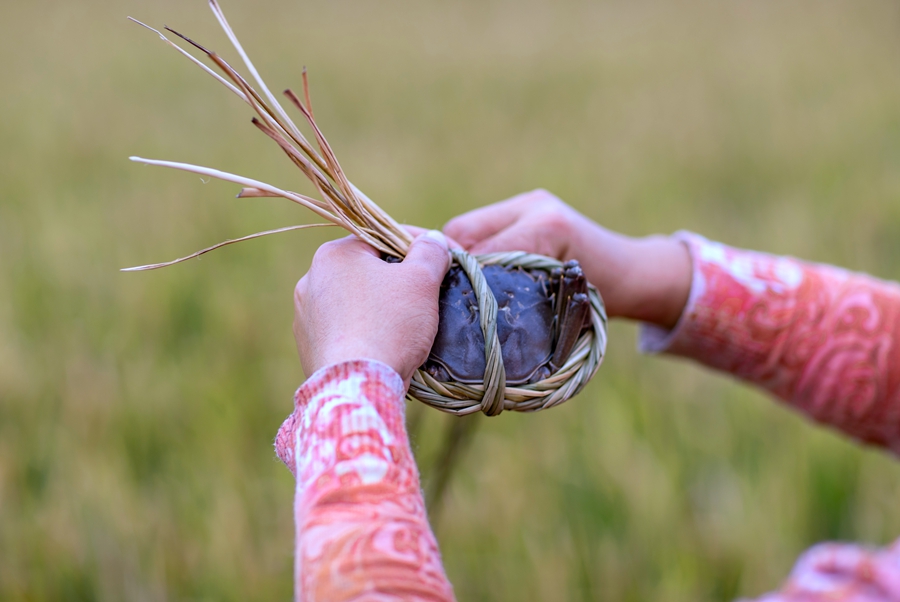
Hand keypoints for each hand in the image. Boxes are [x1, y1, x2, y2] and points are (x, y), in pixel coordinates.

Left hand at [293, 231, 450, 385]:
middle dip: (399, 278)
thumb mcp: (421, 280)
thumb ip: (430, 251)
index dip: (420, 245)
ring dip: (381, 306)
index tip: (445, 257)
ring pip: (355, 301)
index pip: (384, 237)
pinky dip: (365, 332)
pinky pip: (345, 330)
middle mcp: (311, 280)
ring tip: (408, 325)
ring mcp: (305, 316)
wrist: (357, 385)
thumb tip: (433, 239)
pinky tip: (384, 346)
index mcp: (334, 254)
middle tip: (429, 293)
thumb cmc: (390, 324)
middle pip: (368, 269)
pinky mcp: (308, 347)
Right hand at [443, 189, 691, 327]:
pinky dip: (470, 250)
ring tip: (456, 286)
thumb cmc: (603, 297)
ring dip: (459, 257)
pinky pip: (479, 228)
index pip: (481, 251)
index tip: (449, 305)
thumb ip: (516, 295)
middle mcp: (534, 207)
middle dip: (452, 265)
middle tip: (447, 297)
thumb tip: (462, 303)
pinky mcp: (522, 206)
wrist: (631, 272)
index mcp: (548, 228)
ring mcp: (527, 202)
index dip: (462, 278)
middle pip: (463, 232)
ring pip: (465, 229)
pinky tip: (468, 273)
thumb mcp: (561, 306)